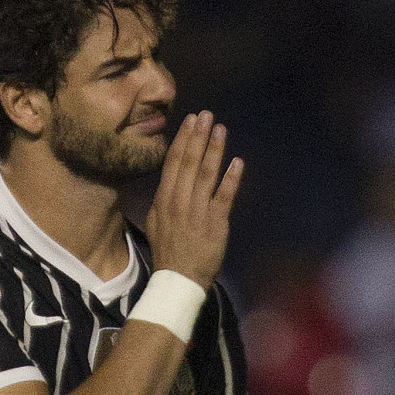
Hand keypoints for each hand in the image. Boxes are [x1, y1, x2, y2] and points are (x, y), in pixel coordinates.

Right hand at [146, 111, 243, 289]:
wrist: (178, 279)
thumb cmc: (169, 251)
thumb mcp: (156, 221)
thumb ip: (164, 198)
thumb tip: (170, 179)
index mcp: (164, 199)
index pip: (174, 163)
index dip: (183, 139)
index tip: (190, 120)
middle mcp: (179, 202)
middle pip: (189, 163)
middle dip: (198, 136)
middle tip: (206, 115)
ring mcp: (198, 212)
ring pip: (206, 175)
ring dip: (214, 150)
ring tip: (221, 129)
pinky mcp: (216, 224)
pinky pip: (224, 197)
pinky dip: (231, 179)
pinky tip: (238, 162)